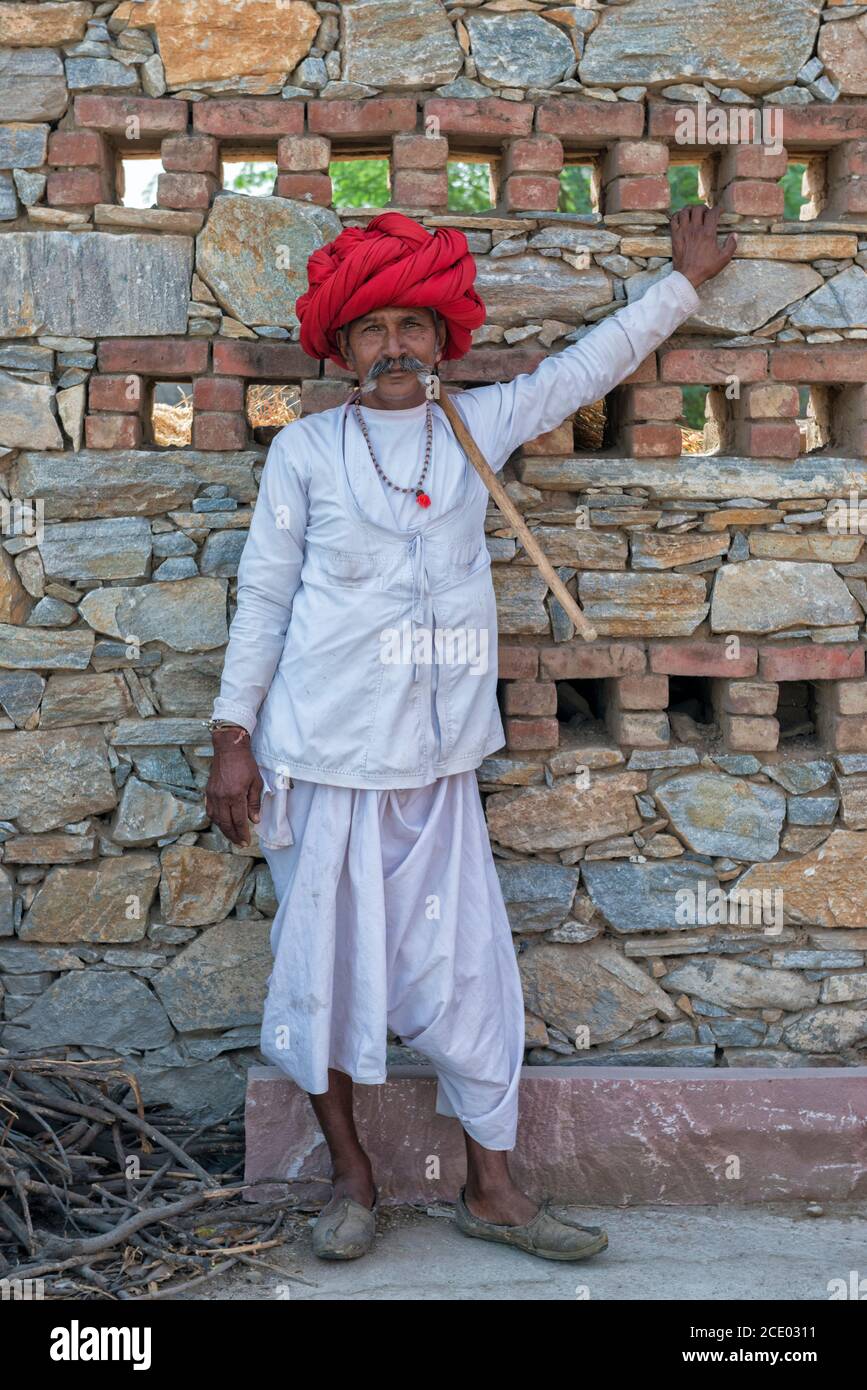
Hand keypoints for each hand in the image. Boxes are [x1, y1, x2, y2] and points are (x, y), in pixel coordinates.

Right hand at [205, 726, 262, 846]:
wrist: (228, 749)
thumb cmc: (245, 764)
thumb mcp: (256, 782)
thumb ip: (254, 802)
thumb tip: (254, 820)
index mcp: (235, 795)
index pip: (238, 820)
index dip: (243, 833)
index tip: (246, 841)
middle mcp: (222, 797)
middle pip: (226, 823)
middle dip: (233, 836)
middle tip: (240, 843)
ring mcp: (213, 795)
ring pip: (216, 819)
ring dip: (224, 830)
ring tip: (232, 836)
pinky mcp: (209, 792)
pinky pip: (210, 811)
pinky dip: (216, 820)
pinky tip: (222, 823)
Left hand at [670, 203, 736, 289]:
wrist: (687, 276)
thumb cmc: (705, 268)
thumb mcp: (723, 259)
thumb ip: (731, 245)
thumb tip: (735, 235)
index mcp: (708, 233)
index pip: (713, 213)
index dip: (718, 209)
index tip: (720, 211)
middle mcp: (695, 229)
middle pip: (698, 209)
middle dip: (704, 208)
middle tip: (706, 213)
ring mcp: (683, 231)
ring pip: (685, 211)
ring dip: (691, 209)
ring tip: (694, 213)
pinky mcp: (675, 236)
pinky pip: (674, 219)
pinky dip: (678, 215)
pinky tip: (682, 218)